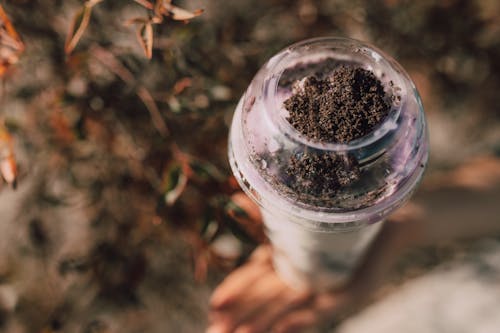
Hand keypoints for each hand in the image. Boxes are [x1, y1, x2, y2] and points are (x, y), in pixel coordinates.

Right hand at [207, 195, 397, 332]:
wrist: (383, 209)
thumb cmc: (335, 207)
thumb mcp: (294, 207)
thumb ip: (263, 206)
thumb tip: (232, 194)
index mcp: (285, 257)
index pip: (252, 279)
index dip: (233, 292)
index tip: (213, 306)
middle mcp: (299, 275)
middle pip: (263, 301)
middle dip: (240, 316)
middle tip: (213, 332)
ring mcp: (321, 286)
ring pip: (286, 310)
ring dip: (262, 324)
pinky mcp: (346, 291)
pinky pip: (320, 310)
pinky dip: (300, 322)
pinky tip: (281, 330)